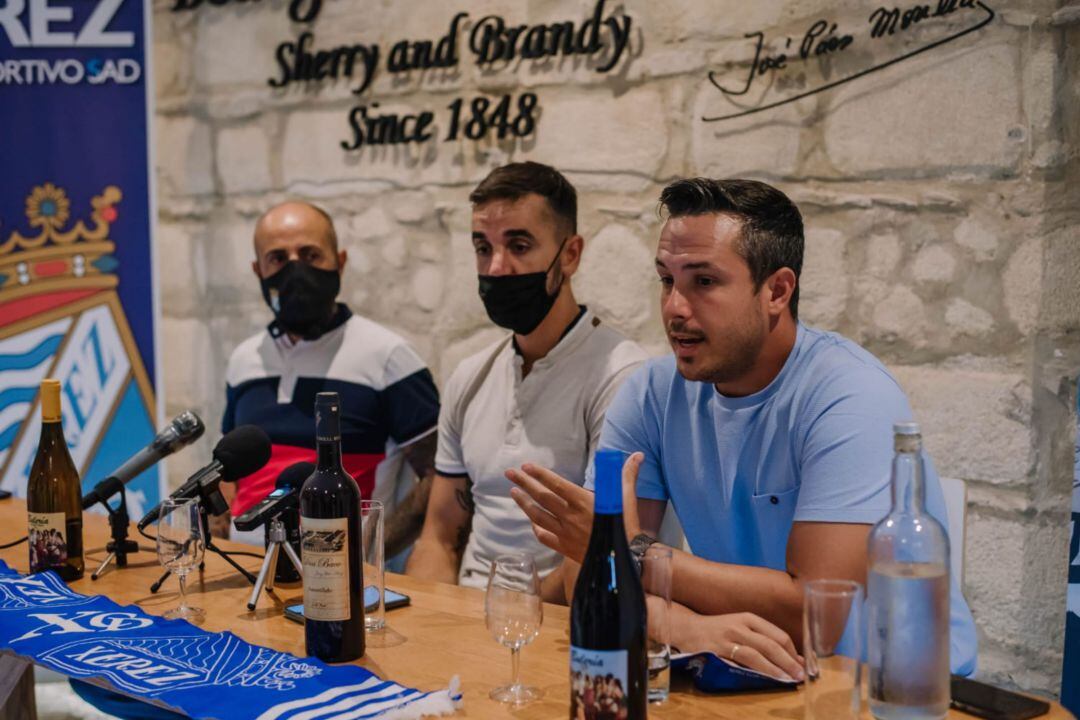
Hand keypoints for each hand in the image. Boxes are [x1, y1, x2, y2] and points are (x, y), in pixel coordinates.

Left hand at [507, 453, 643, 562]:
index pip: (556, 484)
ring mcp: (566, 533)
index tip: (525, 466)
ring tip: (513, 492)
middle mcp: (571, 516)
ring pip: (538, 516)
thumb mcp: (627, 497)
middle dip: (524, 483)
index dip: (540, 474)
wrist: (628, 559)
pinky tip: (532, 523)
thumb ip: (627, 475)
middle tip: (509, 473)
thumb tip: (638, 455)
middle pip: (542, 497)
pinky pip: (545, 537)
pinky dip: (536, 528)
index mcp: (584, 501)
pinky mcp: (565, 548)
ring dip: (524, 503)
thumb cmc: (628, 525)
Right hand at [688, 612, 804, 681]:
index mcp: (748, 618)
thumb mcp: (741, 626)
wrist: (686, 628)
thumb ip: (763, 638)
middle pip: (770, 645)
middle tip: (800, 676)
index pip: (778, 635)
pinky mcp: (715, 652)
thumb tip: (793, 657)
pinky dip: (751, 673)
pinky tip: (761, 680)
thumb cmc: (718, 629)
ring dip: (773, 669)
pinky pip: (736, 664)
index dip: (793, 652)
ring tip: (786, 680)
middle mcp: (739, 626)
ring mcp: (726, 640)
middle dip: (788, 662)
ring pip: (755, 655)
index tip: (802, 666)